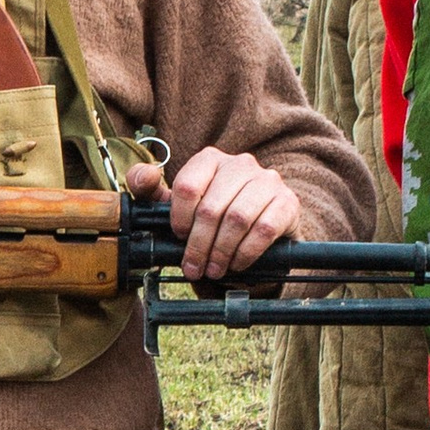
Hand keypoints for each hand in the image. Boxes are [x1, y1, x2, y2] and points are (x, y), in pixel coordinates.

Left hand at [129, 147, 299, 285]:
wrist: (263, 223)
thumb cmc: (216, 213)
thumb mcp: (182, 204)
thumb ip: (153, 192)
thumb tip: (143, 176)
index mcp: (210, 159)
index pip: (187, 186)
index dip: (179, 219)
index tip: (179, 238)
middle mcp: (241, 164)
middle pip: (211, 208)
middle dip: (199, 245)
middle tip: (194, 268)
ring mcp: (267, 181)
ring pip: (237, 219)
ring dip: (222, 251)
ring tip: (215, 270)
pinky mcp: (287, 202)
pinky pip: (264, 229)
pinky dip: (246, 252)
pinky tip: (237, 263)